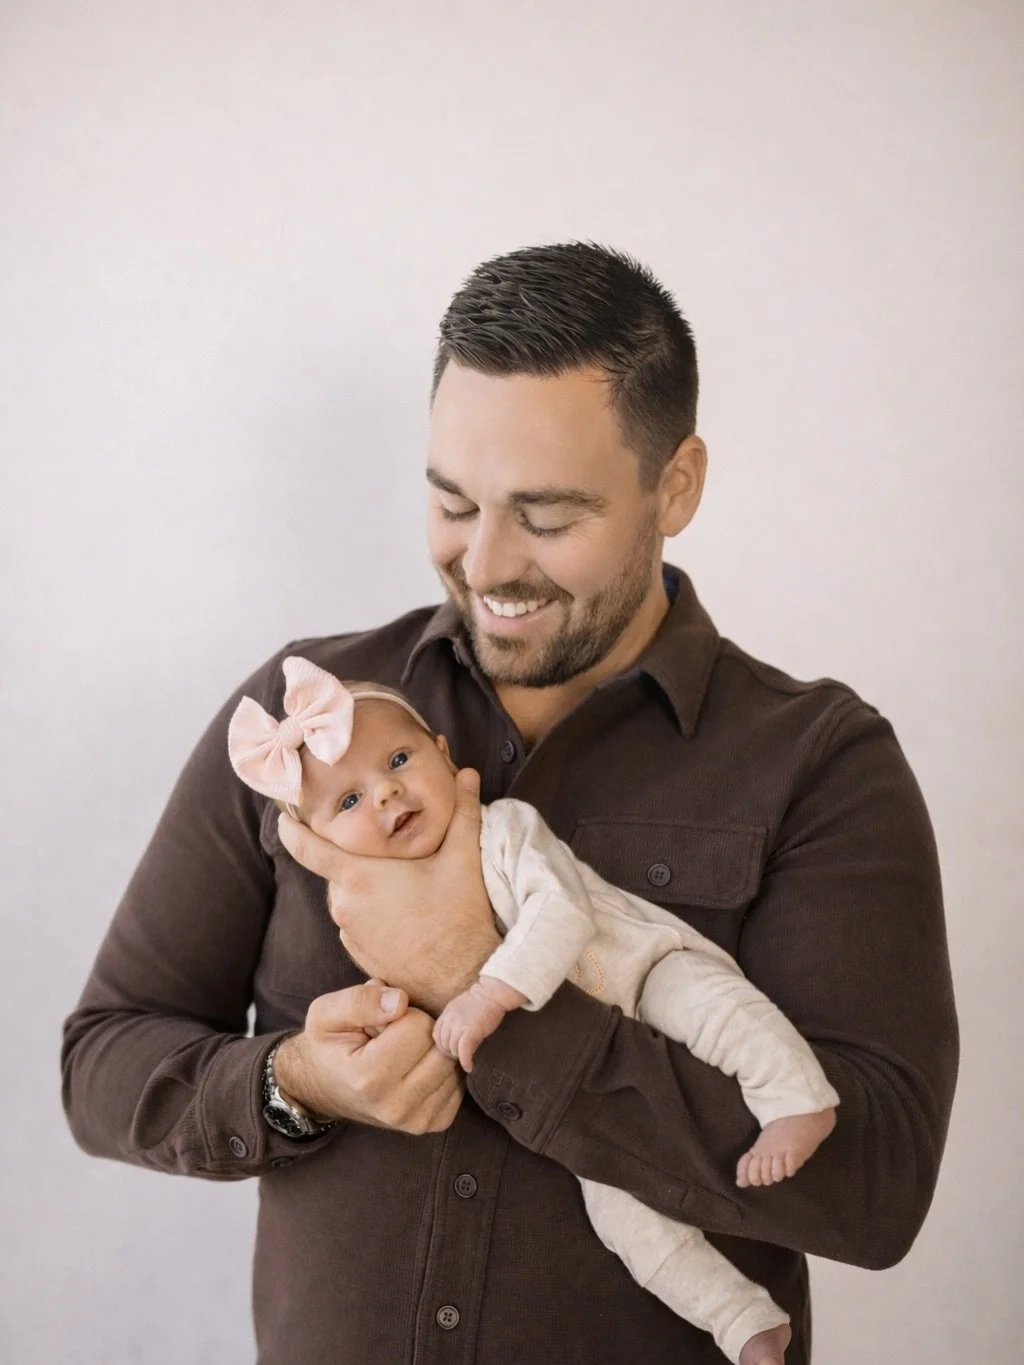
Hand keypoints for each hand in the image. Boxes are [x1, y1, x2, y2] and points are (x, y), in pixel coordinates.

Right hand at [273, 978, 463, 1133]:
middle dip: (422, 1031)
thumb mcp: (326, 1014)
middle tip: (392, 1038)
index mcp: (369, 1079)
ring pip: (453, 1062)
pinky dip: (441, 1068)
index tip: (380, 1025)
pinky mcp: (435, 1123)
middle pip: (441, 1045)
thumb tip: (401, 1001)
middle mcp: (396, 1107)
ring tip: (402, 1053)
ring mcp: (417, 1120)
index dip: (402, 1014)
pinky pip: (458, 1082)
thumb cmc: (328, 1045)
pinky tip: (416, 1068)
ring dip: (433, 1050)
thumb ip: (360, 1001)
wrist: (325, 1088)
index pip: (418, 1025)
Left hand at [278, 768, 501, 1014]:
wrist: (465, 977)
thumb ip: (463, 811)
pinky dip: (372, 916)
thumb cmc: (461, 915)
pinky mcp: (360, 957)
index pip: (308, 849)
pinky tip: (405, 916)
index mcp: (360, 876)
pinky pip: (356, 925)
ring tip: (406, 889)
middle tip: (391, 857)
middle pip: (338, 872)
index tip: (282, 817)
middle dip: (358, 861)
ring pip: (349, 899)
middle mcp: (346, 906)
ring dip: (367, 890)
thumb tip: (468, 774)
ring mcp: (351, 934)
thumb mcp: (463, 856)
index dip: (291, 830)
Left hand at [433, 977, 526, 1071]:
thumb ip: (454, 1019)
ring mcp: (459, 1027)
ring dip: (459, 1057)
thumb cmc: (481, 999)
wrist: (492, 993)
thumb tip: (455, 1035)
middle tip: (460, 1055)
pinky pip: (463, 1052)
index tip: (450, 1048)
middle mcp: (450, 1020)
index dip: (442, 1044)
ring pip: (452, 1049)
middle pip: (443, 1044)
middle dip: (450, 1052)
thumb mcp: (461, 1006)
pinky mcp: (470, 1033)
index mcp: (447, 1013)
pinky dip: (465, 1062)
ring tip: (466, 1058)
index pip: (436, 1034)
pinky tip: (469, 1066)